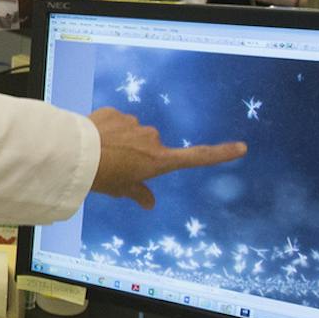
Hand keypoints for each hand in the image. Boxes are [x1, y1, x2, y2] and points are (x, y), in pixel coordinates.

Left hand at [88, 108, 245, 209]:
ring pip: (131, 132)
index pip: (197, 157)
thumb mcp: (122, 190)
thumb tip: (150, 204)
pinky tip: (93, 139)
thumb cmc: (103, 176)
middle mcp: (152, 139)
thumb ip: (139, 193)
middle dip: (136, 153)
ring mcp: (134, 124)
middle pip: (149, 146)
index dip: (220, 153)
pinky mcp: (115, 113)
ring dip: (120, 140)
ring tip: (101, 152)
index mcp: (159, 160)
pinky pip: (114, 122)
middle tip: (114, 165)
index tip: (242, 147)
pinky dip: (106, 129)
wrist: (77, 154)